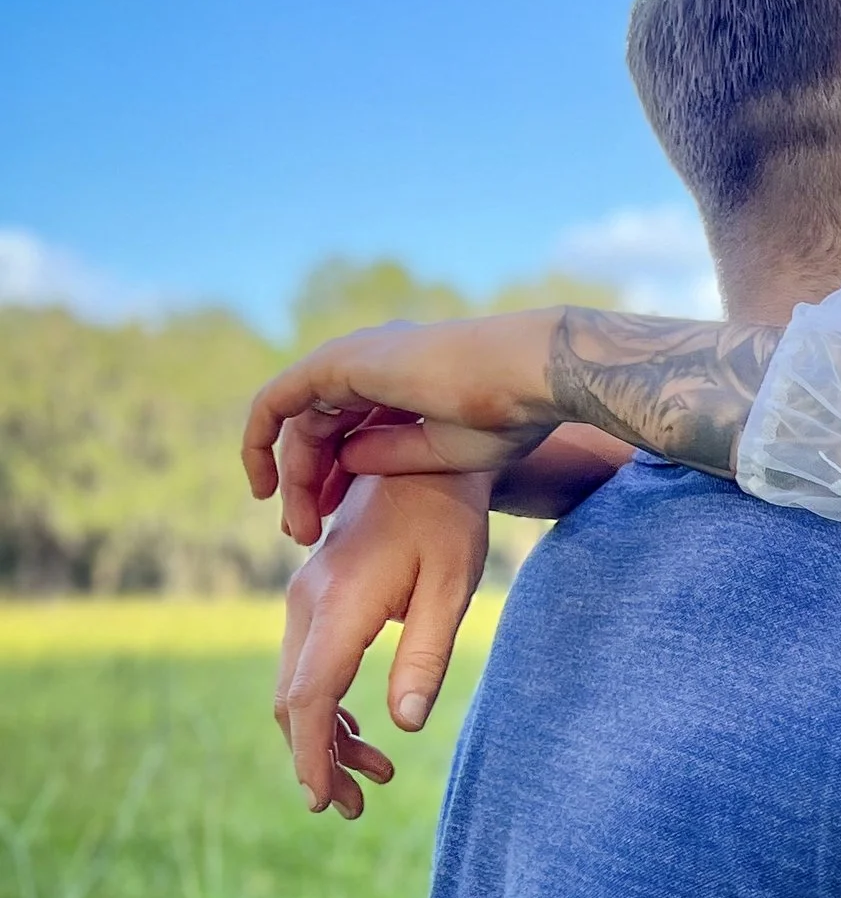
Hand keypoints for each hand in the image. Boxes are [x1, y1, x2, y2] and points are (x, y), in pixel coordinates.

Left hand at [241, 311, 565, 546]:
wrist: (524, 380)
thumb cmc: (507, 418)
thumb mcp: (442, 454)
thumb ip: (389, 457)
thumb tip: (345, 465)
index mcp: (402, 382)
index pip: (347, 430)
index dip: (333, 480)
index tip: (331, 522)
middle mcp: (372, 365)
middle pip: (318, 430)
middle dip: (307, 485)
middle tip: (304, 537)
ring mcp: (353, 360)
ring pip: (299, 425)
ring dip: (293, 480)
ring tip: (298, 531)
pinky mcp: (337, 364)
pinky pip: (275, 404)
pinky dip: (260, 444)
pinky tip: (265, 489)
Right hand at [275, 471, 492, 813]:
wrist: (422, 461)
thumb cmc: (448, 519)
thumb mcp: (453, 585)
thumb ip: (426, 653)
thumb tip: (405, 724)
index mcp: (340, 604)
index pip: (310, 696)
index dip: (312, 755)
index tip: (321, 801)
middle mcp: (308, 603)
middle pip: (295, 700)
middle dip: (317, 759)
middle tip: (353, 807)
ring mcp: (305, 598)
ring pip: (297, 687)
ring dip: (325, 737)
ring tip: (372, 779)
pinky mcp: (315, 597)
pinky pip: (306, 665)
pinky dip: (327, 706)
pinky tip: (364, 733)